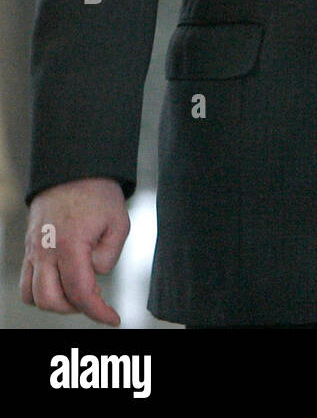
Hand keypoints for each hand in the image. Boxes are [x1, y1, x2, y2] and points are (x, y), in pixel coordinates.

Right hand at [21, 177, 129, 325]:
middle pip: (52, 300)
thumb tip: (95, 274)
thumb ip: (109, 255)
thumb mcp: (119, 222)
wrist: (73, 169)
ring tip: (77, 293)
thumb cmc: (98, 194)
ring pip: (33, 296)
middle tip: (95, 302)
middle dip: (76, 308)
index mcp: (71, 244)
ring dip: (56, 303)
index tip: (112, 318)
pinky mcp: (29, 248)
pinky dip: (40, 292)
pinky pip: (26, 282)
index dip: (97, 311)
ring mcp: (34, 251)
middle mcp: (46, 251)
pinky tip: (61, 284)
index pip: (81, 291)